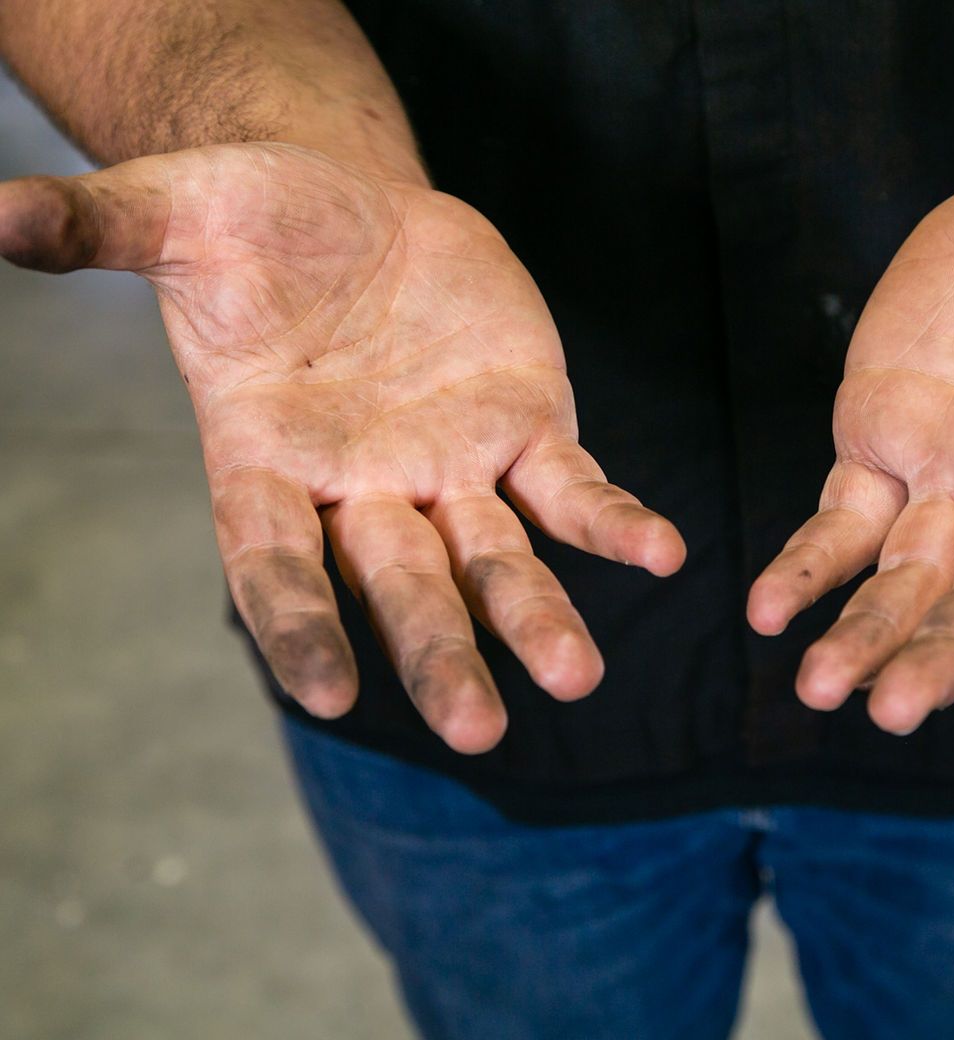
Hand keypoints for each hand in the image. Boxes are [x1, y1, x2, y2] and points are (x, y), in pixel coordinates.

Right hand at [0, 143, 684, 752]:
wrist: (352, 206)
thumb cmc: (253, 226)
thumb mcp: (177, 213)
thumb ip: (100, 227)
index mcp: (265, 463)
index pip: (275, 566)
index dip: (301, 625)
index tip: (330, 693)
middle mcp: (361, 489)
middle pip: (400, 588)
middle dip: (439, 655)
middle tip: (480, 729)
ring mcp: (449, 468)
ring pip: (496, 562)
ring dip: (535, 619)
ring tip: (578, 677)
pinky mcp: (522, 428)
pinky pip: (573, 488)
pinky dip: (613, 524)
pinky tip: (664, 556)